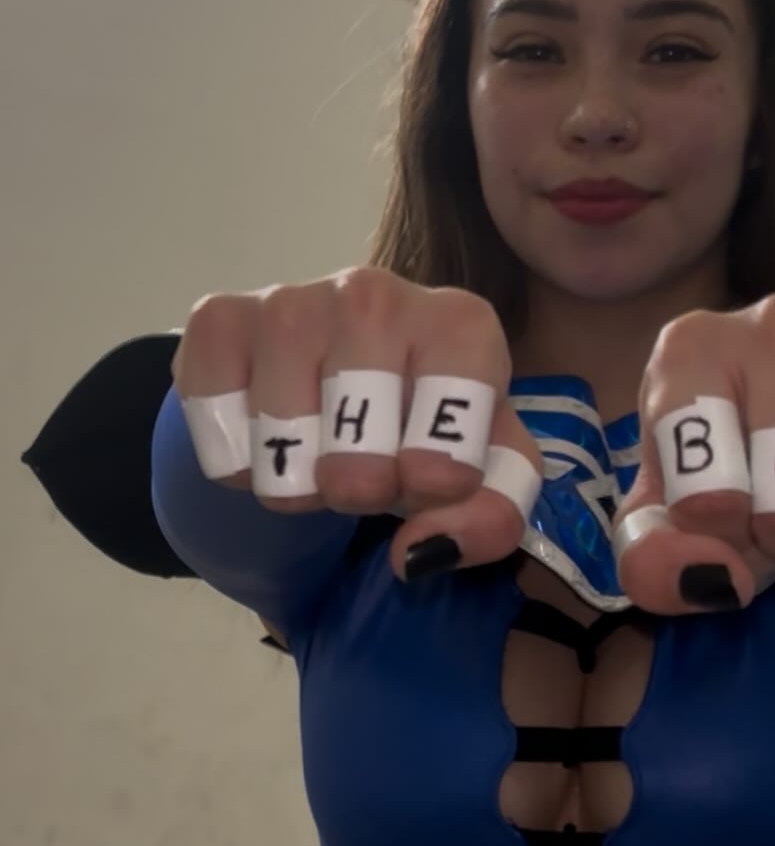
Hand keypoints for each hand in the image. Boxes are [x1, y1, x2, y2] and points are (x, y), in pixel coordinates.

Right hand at [172, 268, 542, 577]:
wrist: (329, 396)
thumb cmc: (417, 434)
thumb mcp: (479, 477)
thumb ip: (488, 517)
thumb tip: (424, 550)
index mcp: (460, 325)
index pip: (454, 413)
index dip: (437, 475)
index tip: (427, 487)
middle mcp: (376, 296)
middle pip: (358, 430)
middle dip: (360, 487)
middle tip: (364, 482)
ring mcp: (293, 299)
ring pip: (281, 430)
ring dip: (293, 478)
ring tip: (314, 459)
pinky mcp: (219, 316)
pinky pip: (214, 414)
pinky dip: (234, 456)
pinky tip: (262, 437)